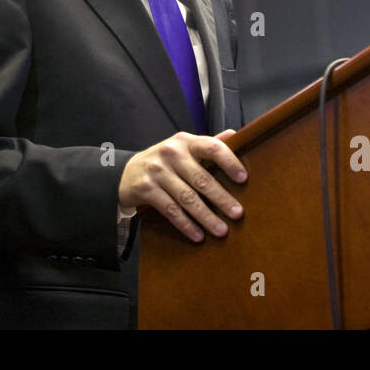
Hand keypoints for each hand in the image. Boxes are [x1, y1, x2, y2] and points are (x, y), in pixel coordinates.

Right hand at [118, 130, 246, 242]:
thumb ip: (207, 144)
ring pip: (187, 198)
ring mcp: (157, 171)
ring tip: (221, 230)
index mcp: (185, 142)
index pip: (211, 147)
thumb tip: (235, 134)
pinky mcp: (146, 189)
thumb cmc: (164, 162)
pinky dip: (186, 224)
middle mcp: (171, 153)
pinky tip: (198, 235)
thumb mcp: (183, 148)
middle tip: (237, 214)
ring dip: (206, 216)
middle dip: (221, 198)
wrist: (125, 173)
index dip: (229, 161)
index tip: (243, 178)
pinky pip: (171, 210)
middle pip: (201, 178)